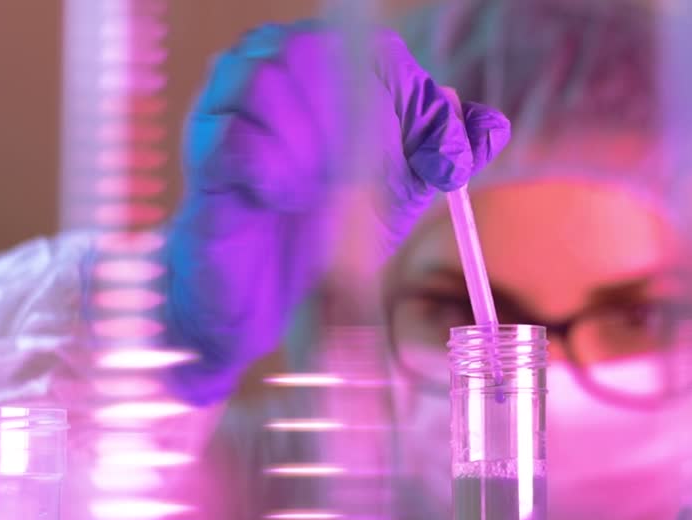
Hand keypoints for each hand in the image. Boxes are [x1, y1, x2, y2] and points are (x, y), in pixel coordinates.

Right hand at [163, 20, 510, 404]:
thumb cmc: (324, 233)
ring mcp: (226, 107)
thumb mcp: (399, 195)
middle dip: (346, 118)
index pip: (370, 49)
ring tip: (313, 192)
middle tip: (353, 176)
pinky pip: (236, 138)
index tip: (419, 158)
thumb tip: (488, 126)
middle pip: (311, 50)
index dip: (401, 99)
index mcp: (322, 69)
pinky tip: (282, 200)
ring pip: (266, 83)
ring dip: (305, 145)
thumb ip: (441, 156)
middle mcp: (268, 70)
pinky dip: (271, 171)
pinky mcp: (203, 154)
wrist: (262, 298)